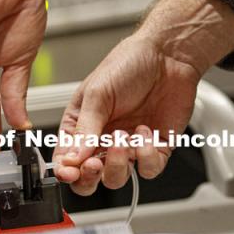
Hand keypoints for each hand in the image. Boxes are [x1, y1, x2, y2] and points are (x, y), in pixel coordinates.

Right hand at [53, 0, 233, 194]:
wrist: (167, 55)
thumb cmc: (127, 65)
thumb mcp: (97, 93)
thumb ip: (85, 127)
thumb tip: (73, 157)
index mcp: (81, 127)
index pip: (66, 159)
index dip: (66, 171)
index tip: (70, 171)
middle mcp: (102, 140)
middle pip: (89, 178)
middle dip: (89, 177)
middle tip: (94, 164)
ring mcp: (128, 147)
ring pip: (117, 178)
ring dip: (119, 163)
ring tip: (123, 137)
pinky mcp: (154, 148)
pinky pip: (148, 169)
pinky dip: (146, 156)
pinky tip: (145, 132)